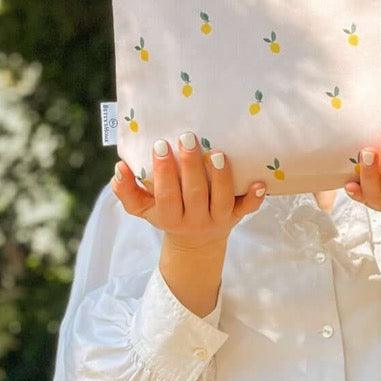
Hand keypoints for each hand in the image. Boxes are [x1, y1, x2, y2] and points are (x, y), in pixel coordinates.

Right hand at [111, 131, 266, 249]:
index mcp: (170, 217)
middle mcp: (195, 220)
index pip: (166, 195)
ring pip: (221, 199)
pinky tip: (260, 181)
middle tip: (187, 139)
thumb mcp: (143, 207)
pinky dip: (255, 197)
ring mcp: (218, 219)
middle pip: (194, 194)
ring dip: (221, 177)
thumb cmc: (167, 212)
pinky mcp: (237, 216)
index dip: (164, 172)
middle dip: (190, 167)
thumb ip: (127, 190)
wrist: (196, 241)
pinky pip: (248, 209)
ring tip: (217, 153)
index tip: (160, 146)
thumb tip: (119, 168)